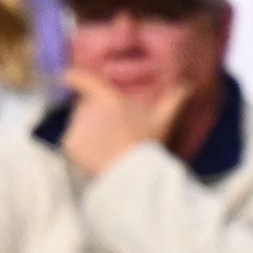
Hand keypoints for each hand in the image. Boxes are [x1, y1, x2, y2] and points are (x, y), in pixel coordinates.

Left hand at [59, 69, 188, 177]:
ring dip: (87, 133)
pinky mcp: (68, 144)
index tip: (65, 76)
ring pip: (77, 125)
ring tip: (107, 149)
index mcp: (108, 98)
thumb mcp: (163, 121)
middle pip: (82, 106)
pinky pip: (71, 144)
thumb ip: (174, 99)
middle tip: (110, 133)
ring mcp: (76, 126)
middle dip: (92, 115)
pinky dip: (79, 150)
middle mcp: (88, 108)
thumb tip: (187, 84)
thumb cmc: (148, 147)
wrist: (133, 176)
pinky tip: (96, 158)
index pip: (81, 79)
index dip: (72, 77)